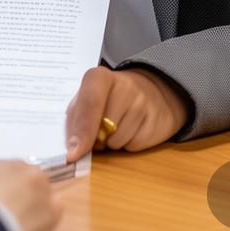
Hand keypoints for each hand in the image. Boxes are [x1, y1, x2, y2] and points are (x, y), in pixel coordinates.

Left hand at [65, 66, 189, 160]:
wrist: (151, 93)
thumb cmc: (110, 98)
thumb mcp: (88, 99)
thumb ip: (76, 119)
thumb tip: (72, 150)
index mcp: (99, 77)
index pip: (89, 102)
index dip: (81, 130)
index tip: (74, 153)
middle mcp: (124, 86)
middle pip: (102, 128)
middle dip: (94, 140)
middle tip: (96, 135)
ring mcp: (144, 103)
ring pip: (117, 141)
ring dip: (111, 143)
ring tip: (116, 127)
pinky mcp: (158, 121)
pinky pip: (134, 146)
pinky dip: (128, 145)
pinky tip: (131, 130)